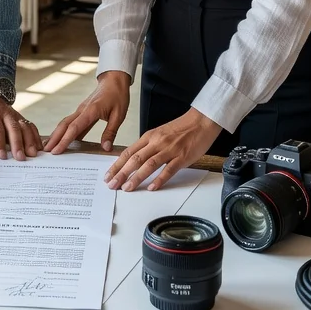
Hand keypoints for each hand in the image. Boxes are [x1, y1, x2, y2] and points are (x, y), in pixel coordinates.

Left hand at [0, 91, 42, 160]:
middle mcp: (5, 112)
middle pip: (13, 128)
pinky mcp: (20, 118)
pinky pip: (30, 126)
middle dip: (18, 143)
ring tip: (33, 154)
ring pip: (24, 127)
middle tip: (20, 158)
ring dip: (30, 140)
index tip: (1, 156)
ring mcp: (14, 114)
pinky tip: (39, 148)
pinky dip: (36, 136)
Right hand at [44, 71, 130, 153]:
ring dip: (57, 134)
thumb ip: (110, 132)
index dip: (64, 140)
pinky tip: (64, 139)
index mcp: (91, 111)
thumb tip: (105, 148)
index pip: (74, 128)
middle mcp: (82, 110)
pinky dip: (65, 131)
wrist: (114, 80)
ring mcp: (81, 110)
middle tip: (46, 151)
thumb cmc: (118, 95)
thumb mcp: (119, 115)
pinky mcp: (82, 111)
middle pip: (64, 125)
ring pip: (65, 123)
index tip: (57, 150)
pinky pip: (71, 122)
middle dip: (54, 138)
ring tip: (50, 146)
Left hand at [105, 107, 220, 191]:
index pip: (128, 152)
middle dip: (121, 173)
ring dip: (136, 178)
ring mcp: (169, 150)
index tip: (108, 175)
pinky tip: (151, 187)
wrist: (201, 121)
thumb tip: (135, 160)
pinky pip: (168, 170)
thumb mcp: (160, 133)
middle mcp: (157, 142)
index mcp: (149, 136)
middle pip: (135, 159)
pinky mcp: (182, 157)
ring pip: (149, 165)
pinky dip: (159, 179)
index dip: (117, 165)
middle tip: (112, 185)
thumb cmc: (181, 128)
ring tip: (127, 188)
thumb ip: (148, 146)